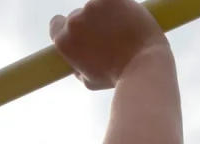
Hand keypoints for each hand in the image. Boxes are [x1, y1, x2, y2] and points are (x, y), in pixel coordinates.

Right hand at [49, 0, 169, 89]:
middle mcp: (74, 22)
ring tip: (122, 30)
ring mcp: (93, 7)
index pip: (56, 24)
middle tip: (107, 36)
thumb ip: (78, 65)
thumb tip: (78, 60)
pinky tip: (128, 19)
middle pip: (77, 15)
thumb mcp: (88, 80)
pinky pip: (113, 0)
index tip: (80, 32)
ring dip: (106, 14)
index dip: (67, 28)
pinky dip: (119, 6)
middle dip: (89, 23)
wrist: (143, 64)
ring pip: (96, 6)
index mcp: (64, 42)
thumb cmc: (117, 77)